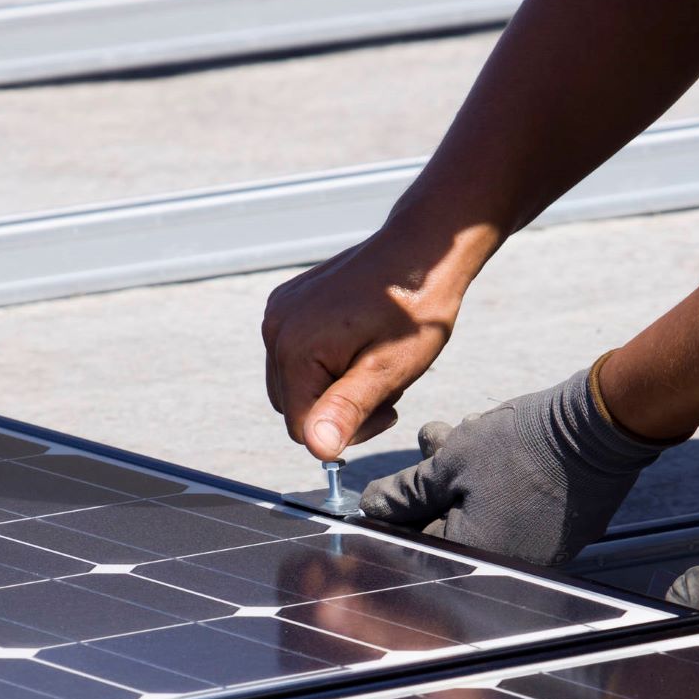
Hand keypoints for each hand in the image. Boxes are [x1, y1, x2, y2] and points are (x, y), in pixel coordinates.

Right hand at [260, 231, 467, 460]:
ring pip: (296, 384)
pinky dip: (327, 362)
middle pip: (294, 408)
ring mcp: (279, 312)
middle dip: (338, 409)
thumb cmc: (414, 308)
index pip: (301, 429)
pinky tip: (360, 344)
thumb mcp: (388, 368)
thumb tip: (317, 449)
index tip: (386, 407)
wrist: (422, 249)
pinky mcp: (289, 303)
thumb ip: (348, 410)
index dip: (345, 431)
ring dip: (334, 386)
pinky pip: (297, 355)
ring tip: (374, 362)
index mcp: (295, 348)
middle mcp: (276, 328)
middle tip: (383, 383)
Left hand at [358, 367, 679, 566]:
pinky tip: (489, 443)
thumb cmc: (526, 444)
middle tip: (432, 446)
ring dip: (461, 474)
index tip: (388, 491)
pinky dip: (494, 482)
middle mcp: (506, 563)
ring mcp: (535, 550)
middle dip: (432, 485)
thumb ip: (408, 491)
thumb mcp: (452, 460)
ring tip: (461, 433)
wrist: (601, 427)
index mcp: (474, 554)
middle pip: (449, 528)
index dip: (397, 512)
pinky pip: (511, 511)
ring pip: (479, 513)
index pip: (416, 543)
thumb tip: (373, 507)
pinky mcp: (556, 532)